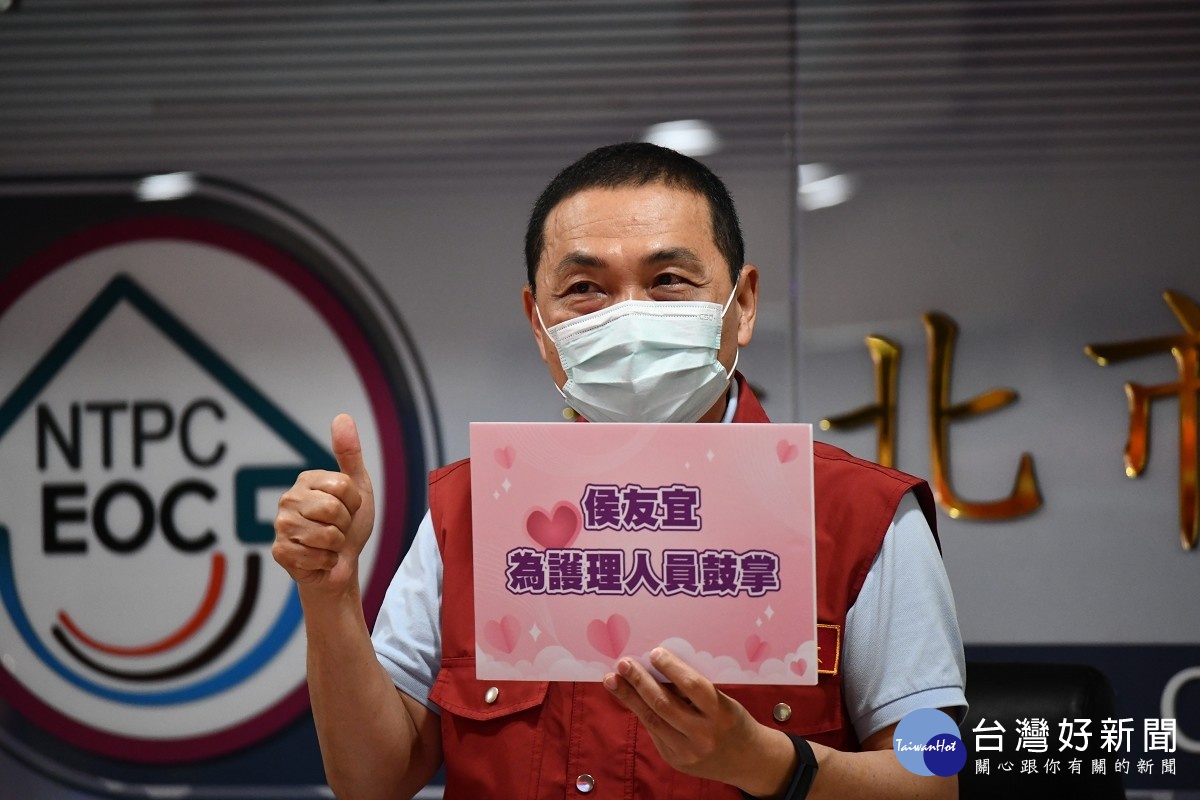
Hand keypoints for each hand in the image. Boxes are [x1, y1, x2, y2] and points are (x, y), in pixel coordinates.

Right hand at [272, 413, 374, 593]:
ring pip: (326, 535)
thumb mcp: (358, 487)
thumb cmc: (350, 525)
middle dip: (345, 525)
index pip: (343, 486)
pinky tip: (318, 559)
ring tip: (329, 544)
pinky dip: (325, 562)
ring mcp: (281, 525)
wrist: (342, 563)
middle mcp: (289, 499)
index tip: (349, 509)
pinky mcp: (279, 551)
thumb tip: (342, 416)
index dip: (354, 503)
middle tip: (338, 529)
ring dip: (336, 545)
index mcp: (307, 480)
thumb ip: (350, 453)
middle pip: (333, 510)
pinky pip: (315, 556)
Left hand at [603, 647, 795, 795]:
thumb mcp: (723, 702)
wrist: (748, 761)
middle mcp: (703, 735)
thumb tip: (658, 668)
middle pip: (664, 704)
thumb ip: (695, 691)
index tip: (654, 652)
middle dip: (639, 681)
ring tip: (612, 680)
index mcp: (721, 713)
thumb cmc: (734, 722)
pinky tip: (630, 698)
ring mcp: (688, 752)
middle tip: (623, 663)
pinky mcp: (676, 761)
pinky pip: (654, 732)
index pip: (692, 686)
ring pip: (652, 719)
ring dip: (629, 697)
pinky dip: (642, 712)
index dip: (671, 667)